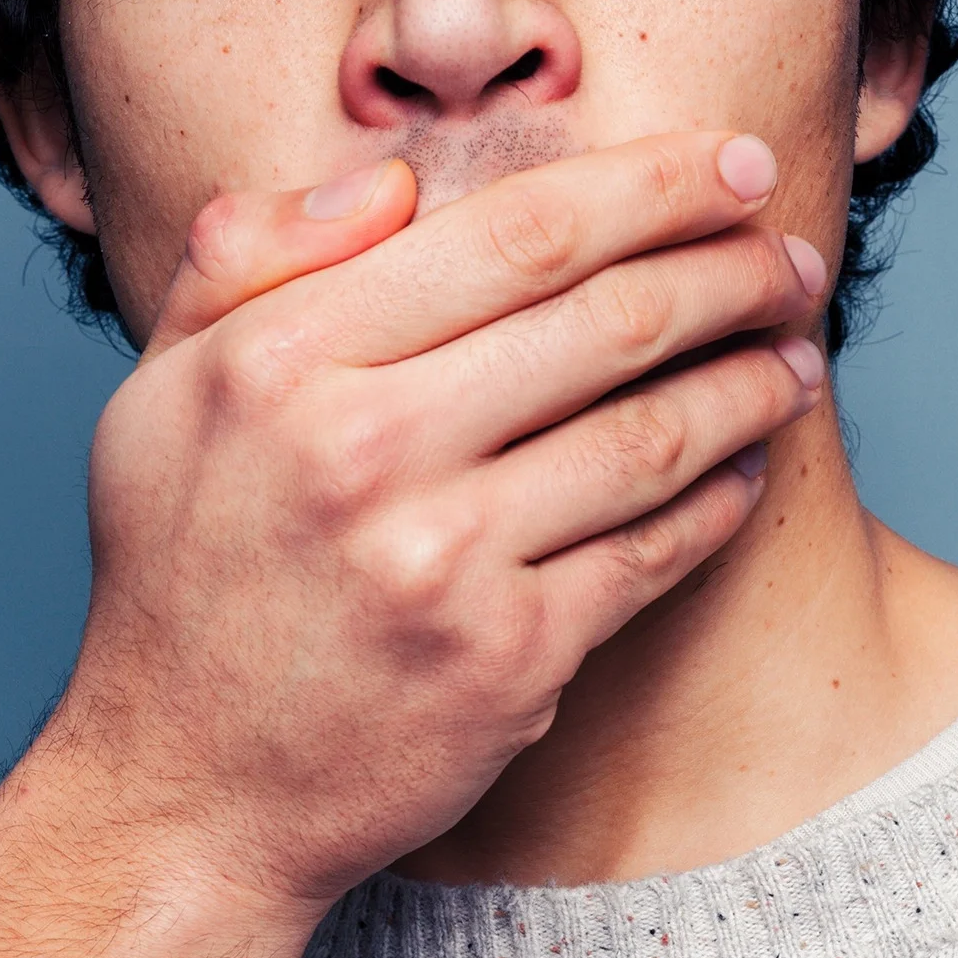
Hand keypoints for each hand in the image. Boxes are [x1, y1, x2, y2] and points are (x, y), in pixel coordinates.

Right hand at [58, 130, 827, 908]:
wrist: (185, 793)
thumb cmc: (180, 580)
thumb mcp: (160, 393)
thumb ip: (248, 259)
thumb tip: (393, 182)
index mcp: (284, 360)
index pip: (514, 234)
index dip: (654, 186)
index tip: (737, 164)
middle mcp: (364, 451)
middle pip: (606, 322)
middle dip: (730, 273)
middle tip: (797, 259)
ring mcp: (442, 562)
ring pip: (649, 437)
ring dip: (748, 383)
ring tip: (796, 354)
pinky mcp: (507, 661)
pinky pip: (649, 555)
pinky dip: (717, 502)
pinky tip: (746, 469)